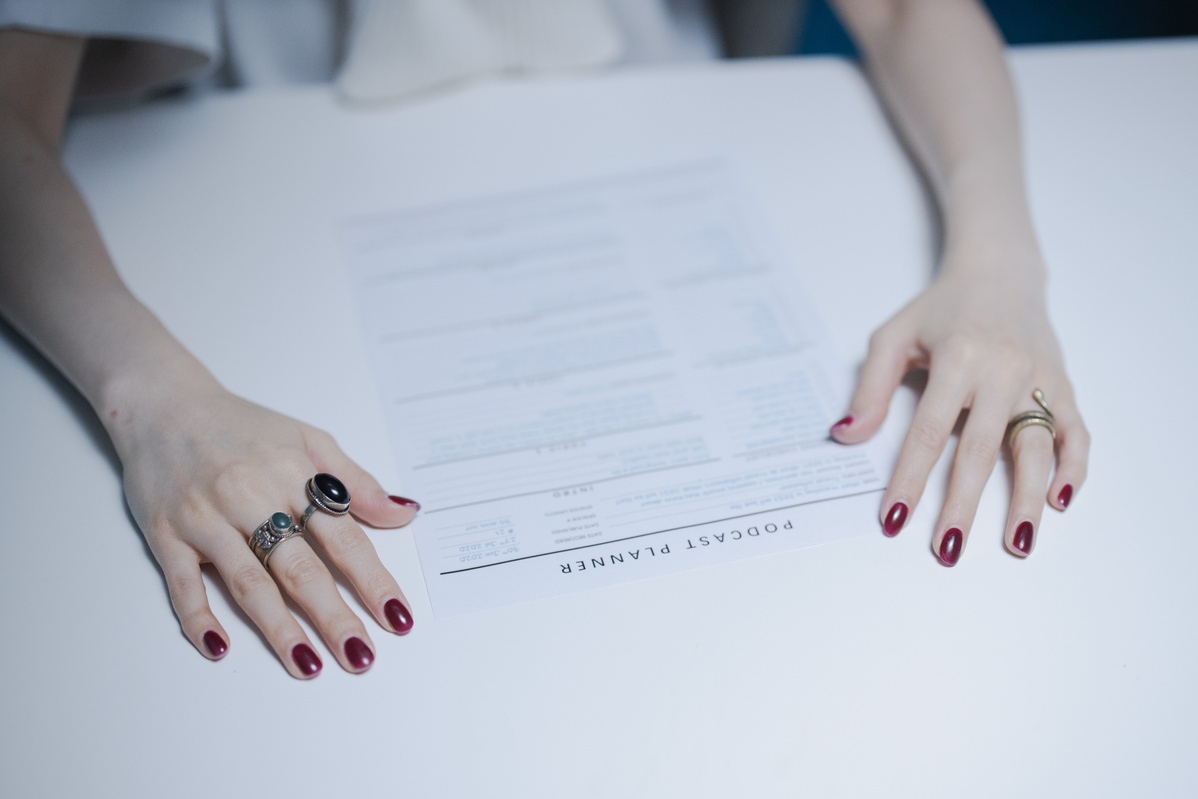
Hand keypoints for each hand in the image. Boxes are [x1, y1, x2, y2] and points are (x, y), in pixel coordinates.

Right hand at [108, 372, 418, 676]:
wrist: (164, 403)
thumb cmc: (242, 426)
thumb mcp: (309, 439)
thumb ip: (357, 482)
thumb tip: (405, 514)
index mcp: (293, 476)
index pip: (344, 539)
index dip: (373, 581)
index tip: (396, 617)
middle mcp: (251, 498)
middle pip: (300, 568)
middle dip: (334, 617)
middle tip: (360, 656)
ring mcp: (207, 519)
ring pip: (248, 582)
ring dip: (279, 628)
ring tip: (309, 664)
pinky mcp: (166, 534)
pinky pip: (182, 583)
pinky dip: (199, 617)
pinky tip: (220, 649)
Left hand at [830, 255, 1088, 564]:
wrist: (1000, 273)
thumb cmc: (940, 309)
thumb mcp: (893, 336)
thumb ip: (870, 389)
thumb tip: (846, 437)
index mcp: (958, 358)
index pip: (929, 432)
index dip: (911, 478)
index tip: (894, 519)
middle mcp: (1003, 371)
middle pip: (982, 449)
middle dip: (963, 504)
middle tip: (948, 549)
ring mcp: (1039, 380)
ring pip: (1038, 447)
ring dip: (1028, 499)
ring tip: (1017, 542)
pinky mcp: (1064, 386)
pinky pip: (1077, 432)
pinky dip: (1073, 468)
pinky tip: (1059, 501)